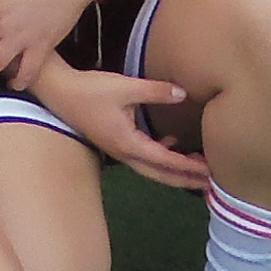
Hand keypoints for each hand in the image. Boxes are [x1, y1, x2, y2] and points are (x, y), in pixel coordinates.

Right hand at [40, 62, 212, 189]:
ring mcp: (119, 149)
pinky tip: (172, 142)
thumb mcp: (125, 86)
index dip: (189, 167)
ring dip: (175, 169)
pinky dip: (161, 155)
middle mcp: (125, 153)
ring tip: (198, 166)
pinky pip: (143, 156)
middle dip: (186, 179)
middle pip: (161, 174)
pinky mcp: (116, 141)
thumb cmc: (89, 90)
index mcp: (128, 144)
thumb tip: (183, 94)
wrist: (58, 92)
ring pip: (153, 168)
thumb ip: (156, 91)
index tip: (211, 172)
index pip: (166, 161)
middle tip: (211, 184)